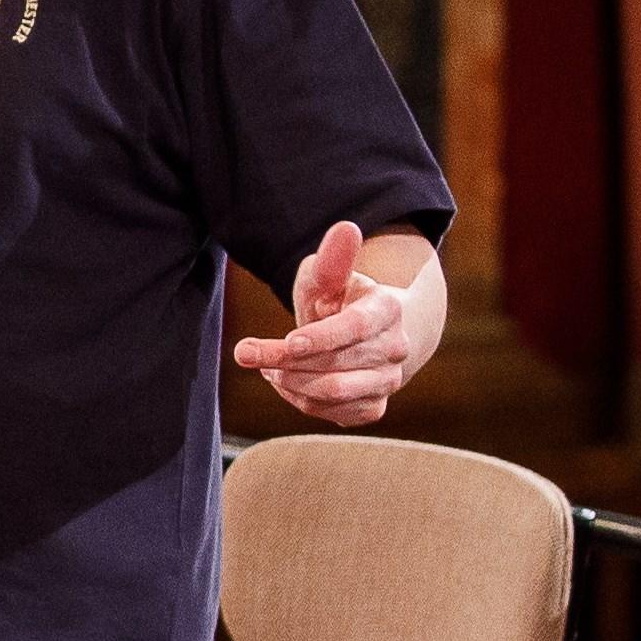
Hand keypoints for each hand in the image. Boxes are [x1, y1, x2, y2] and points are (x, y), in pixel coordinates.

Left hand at [231, 222, 418, 426]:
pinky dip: (300, 399)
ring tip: (266, 365)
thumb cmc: (340, 300)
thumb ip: (333, 258)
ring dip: (290, 381)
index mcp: (388, 309)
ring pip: (333, 392)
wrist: (367, 336)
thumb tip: (346, 228)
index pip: (355, 328)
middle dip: (284, 360)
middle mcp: (395, 349)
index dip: (321, 338)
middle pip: (336, 363)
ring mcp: (387, 381)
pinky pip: (332, 412)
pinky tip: (284, 381)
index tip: (287, 341)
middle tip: (246, 352)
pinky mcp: (373, 407)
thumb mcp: (330, 277)